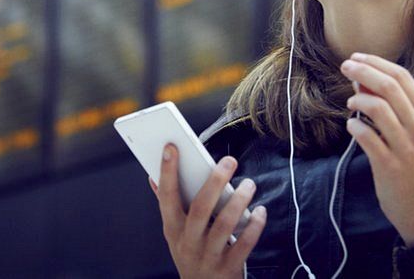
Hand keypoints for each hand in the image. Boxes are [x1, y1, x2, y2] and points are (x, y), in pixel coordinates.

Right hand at [148, 144, 266, 277]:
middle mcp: (187, 243)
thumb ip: (168, 206)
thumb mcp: (175, 234)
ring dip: (239, 201)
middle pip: (199, 208)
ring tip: (249, 183)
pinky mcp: (228, 268)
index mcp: (172, 230)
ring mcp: (208, 257)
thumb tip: (152, 176)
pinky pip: (244, 244)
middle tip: (229, 160)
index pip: (166, 197)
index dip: (167, 172)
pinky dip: (255, 226)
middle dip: (214, 182)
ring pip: (224, 225)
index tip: (171, 147)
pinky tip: (261, 211)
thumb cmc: (191, 255)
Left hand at [340, 52, 413, 246]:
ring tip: (350, 103)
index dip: (376, 62)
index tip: (357, 57)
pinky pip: (366, 136)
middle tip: (344, 66)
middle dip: (362, 71)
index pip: (403, 76)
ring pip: (378, 108)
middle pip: (389, 86)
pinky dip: (354, 126)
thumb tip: (362, 78)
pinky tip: (351, 125)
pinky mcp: (390, 165)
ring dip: (357, 99)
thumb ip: (393, 106)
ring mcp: (406, 146)